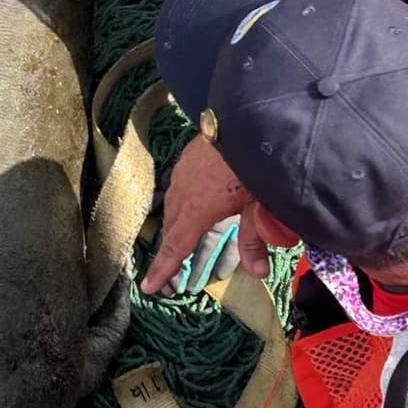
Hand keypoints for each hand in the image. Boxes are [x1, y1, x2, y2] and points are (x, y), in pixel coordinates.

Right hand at [141, 136, 267, 294]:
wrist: (246, 119)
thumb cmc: (255, 164)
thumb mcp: (258, 206)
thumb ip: (255, 238)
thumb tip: (257, 273)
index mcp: (198, 210)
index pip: (176, 247)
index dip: (163, 269)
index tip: (149, 288)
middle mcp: (183, 193)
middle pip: (171, 230)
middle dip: (169, 253)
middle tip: (170, 276)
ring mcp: (182, 173)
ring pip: (172, 208)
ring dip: (174, 228)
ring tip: (179, 242)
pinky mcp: (187, 159)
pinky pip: (176, 189)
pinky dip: (179, 206)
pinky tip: (188, 204)